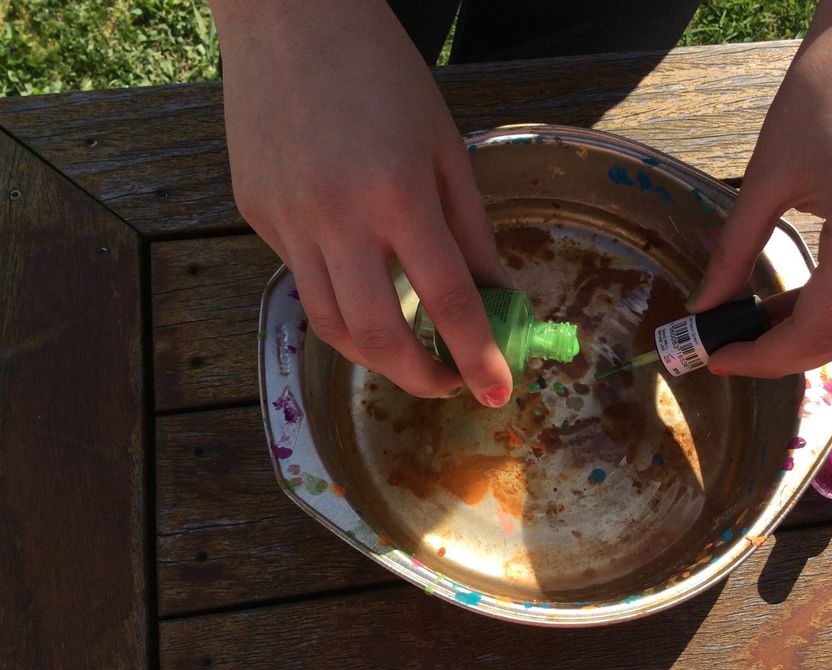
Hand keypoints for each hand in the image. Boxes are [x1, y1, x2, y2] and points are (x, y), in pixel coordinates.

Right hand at [210, 1, 513, 405]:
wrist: (289, 17)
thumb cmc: (382, 73)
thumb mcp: (445, 145)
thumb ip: (471, 228)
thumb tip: (497, 293)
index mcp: (398, 192)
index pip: (448, 297)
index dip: (478, 354)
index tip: (498, 391)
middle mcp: (336, 217)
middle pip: (376, 335)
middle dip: (419, 376)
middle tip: (447, 382)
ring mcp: (286, 220)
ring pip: (328, 324)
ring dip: (373, 356)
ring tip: (406, 353)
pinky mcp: (255, 215)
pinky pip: (299, 278)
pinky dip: (338, 298)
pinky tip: (359, 282)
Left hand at [687, 0, 831, 376]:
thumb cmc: (826, 87)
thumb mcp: (766, 176)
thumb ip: (733, 250)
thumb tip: (704, 304)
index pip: (817, 327)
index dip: (763, 355)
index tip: (716, 357)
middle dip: (784, 354)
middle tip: (730, 348)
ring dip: (809, 330)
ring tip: (752, 323)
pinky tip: (792, 296)